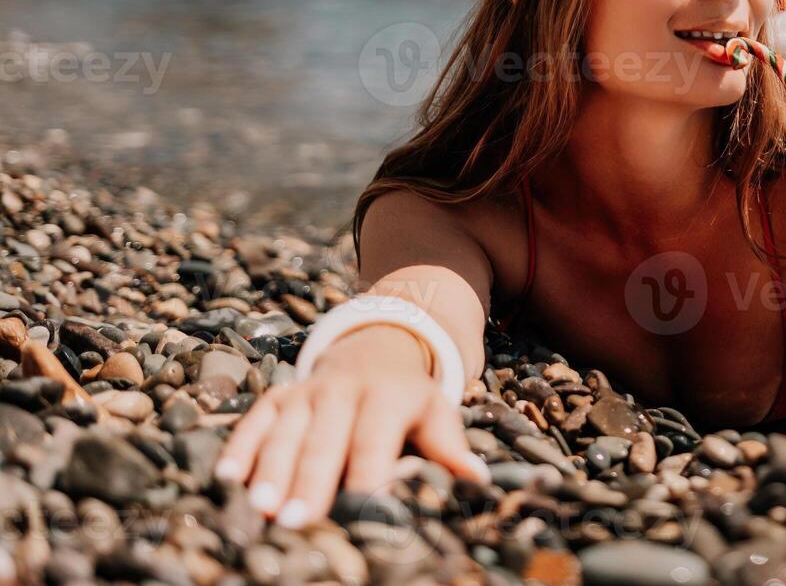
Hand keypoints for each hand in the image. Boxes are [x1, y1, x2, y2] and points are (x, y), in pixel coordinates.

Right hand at [213, 327, 490, 528]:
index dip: (367, 476)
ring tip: (258, 507)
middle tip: (295, 521)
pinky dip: (239, 446)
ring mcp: (306, 391)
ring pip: (284, 431)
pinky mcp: (279, 395)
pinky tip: (224, 479)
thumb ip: (448, 447)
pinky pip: (255, 418)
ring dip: (269, 469)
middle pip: (324, 440)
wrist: (378, 347)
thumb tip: (478, 479)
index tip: (361, 511)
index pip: (374, 441)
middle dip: (308, 481)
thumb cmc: (409, 400)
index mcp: (388, 397)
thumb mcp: (435, 414)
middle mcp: (342, 390)